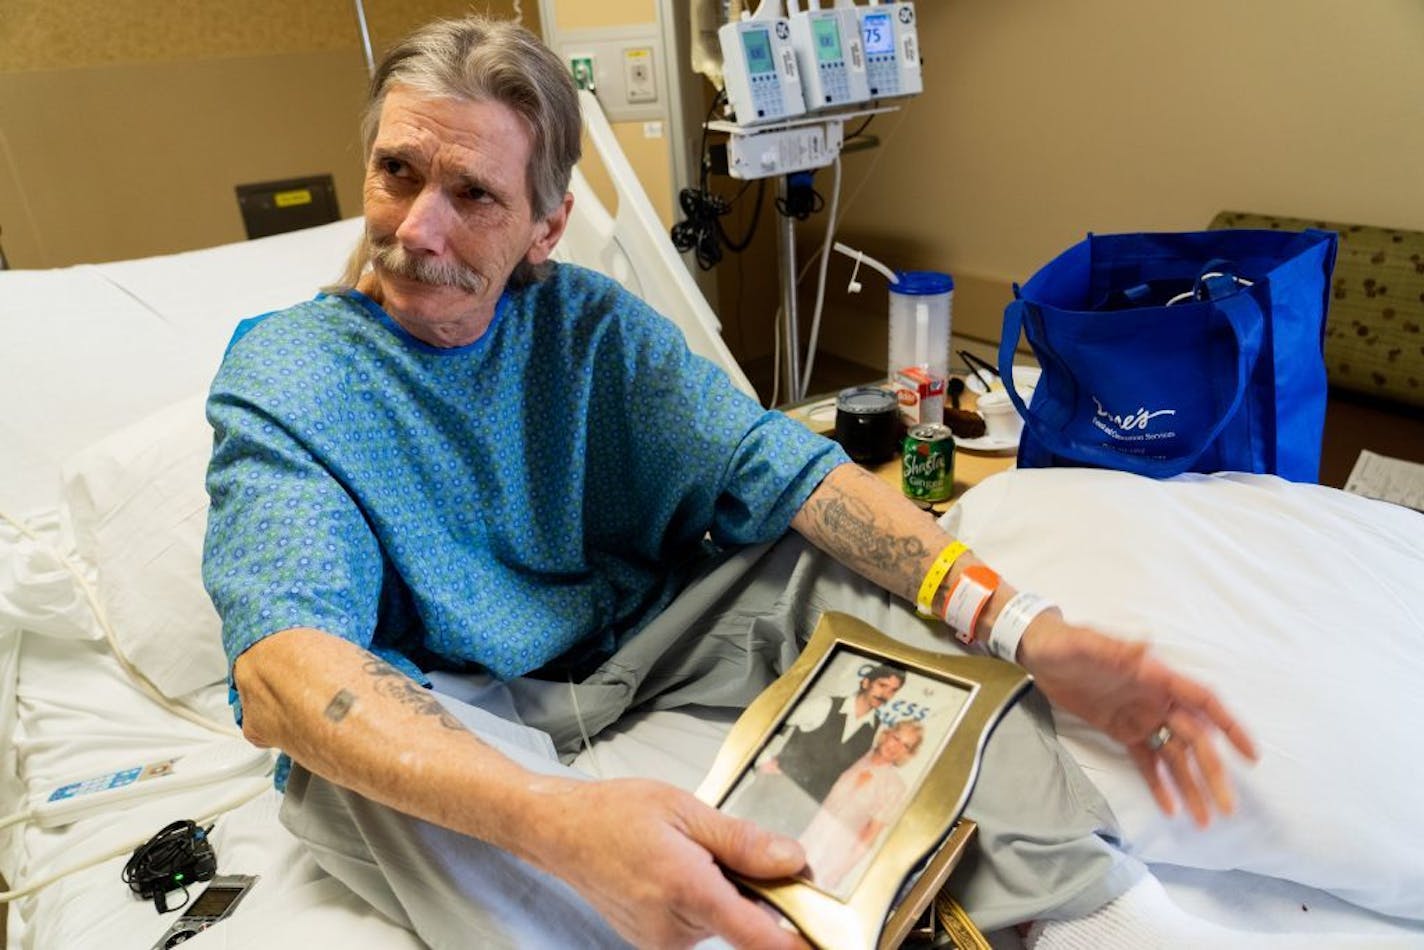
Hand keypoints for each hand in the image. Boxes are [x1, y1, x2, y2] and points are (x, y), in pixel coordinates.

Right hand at [527, 777, 809, 948]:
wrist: (561, 833)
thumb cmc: (615, 814)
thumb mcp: (685, 809)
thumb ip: (742, 841)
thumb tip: (793, 861)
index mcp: (685, 888)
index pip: (757, 936)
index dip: (796, 943)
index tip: (821, 940)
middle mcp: (674, 927)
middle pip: (746, 920)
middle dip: (757, 889)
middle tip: (732, 847)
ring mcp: (662, 941)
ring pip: (724, 921)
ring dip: (726, 892)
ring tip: (690, 853)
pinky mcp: (656, 944)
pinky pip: (701, 925)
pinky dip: (704, 900)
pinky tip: (678, 871)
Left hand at [1017, 613, 1257, 827]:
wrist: (1039, 652)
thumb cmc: (1066, 642)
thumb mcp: (1088, 645)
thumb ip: (1116, 651)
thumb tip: (1146, 647)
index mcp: (1156, 677)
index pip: (1203, 702)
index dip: (1229, 727)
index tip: (1250, 755)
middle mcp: (1156, 700)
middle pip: (1194, 740)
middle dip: (1212, 773)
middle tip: (1227, 807)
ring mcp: (1141, 718)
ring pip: (1175, 757)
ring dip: (1191, 787)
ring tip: (1204, 821)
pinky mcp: (1122, 731)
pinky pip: (1147, 762)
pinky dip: (1159, 785)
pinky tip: (1172, 810)